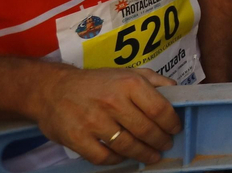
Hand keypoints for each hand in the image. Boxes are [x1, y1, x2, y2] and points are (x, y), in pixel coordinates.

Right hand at [32, 65, 179, 166]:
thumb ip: (154, 80)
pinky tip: (124, 157)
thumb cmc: (97, 82)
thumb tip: (178, 91)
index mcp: (129, 84)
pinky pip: (103, 157)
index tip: (175, 129)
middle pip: (146, 130)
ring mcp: (93, 122)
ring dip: (143, 153)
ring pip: (127, 145)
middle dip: (160, 141)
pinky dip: (117, 160)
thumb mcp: (127, 72)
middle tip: (165, 145)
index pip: (159, 109)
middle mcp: (113, 102)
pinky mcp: (77, 138)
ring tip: (152, 155)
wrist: (53, 89)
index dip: (171, 123)